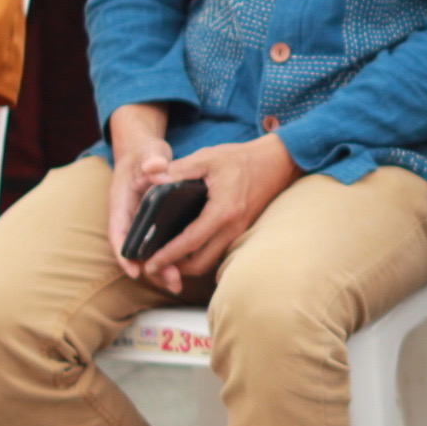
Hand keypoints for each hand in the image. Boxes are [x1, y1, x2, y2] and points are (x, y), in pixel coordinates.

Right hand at [106, 111, 173, 271]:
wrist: (145, 153)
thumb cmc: (144, 153)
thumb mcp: (147, 154)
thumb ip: (151, 161)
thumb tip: (156, 167)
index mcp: (121, 202)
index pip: (119, 230)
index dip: (124, 251)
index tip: (134, 270)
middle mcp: (128, 216)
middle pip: (134, 248)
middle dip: (150, 268)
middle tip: (171, 282)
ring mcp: (139, 222)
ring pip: (146, 250)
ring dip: (161, 267)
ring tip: (178, 283)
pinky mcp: (152, 225)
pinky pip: (157, 245)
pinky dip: (168, 257)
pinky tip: (183, 269)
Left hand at [135, 135, 298, 293]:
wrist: (276, 163)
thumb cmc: (241, 159)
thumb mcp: (207, 158)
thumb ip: (179, 169)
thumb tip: (152, 178)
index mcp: (222, 211)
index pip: (191, 242)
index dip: (168, 255)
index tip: (150, 264)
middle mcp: (232, 228)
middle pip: (200, 264)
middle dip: (175, 268)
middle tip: (153, 264)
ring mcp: (238, 233)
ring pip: (210, 262)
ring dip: (187, 265)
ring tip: (166, 258)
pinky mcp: (241, 232)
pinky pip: (217, 253)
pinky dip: (200, 256)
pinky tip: (185, 247)